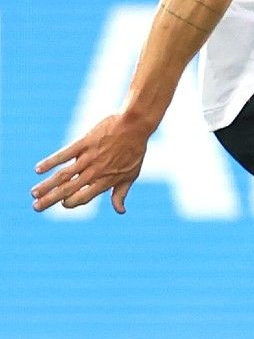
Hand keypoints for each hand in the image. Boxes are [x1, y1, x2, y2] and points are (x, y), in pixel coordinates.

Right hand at [31, 112, 154, 213]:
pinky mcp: (84, 143)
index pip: (83, 198)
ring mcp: (88, 157)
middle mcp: (95, 172)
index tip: (62, 204)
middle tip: (36, 207)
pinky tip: (38, 169)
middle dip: (51, 199)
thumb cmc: (134, 151)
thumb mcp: (131, 175)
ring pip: (63, 175)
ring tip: (33, 193)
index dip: (71, 203)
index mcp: (105, 181)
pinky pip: (64, 154)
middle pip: (68, 189)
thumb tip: (120, 211)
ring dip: (47, 185)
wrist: (136, 126)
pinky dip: (50, 162)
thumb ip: (120, 193)